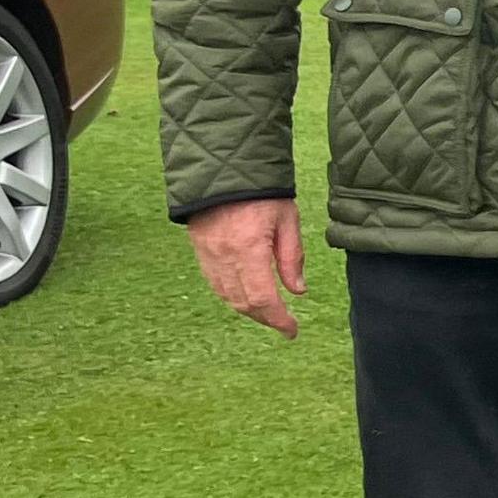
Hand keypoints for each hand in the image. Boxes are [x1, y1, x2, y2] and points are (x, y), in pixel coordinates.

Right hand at [190, 196, 307, 338]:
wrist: (222, 167)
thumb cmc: (261, 191)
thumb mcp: (287, 219)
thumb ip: (292, 257)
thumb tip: (298, 291)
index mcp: (249, 248)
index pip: (263, 298)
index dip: (279, 319)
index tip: (292, 330)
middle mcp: (225, 256)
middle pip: (244, 303)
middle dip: (266, 318)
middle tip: (284, 323)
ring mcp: (208, 255)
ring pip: (227, 297)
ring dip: (249, 310)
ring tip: (269, 313)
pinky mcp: (199, 250)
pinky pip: (215, 284)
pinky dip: (232, 296)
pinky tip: (247, 296)